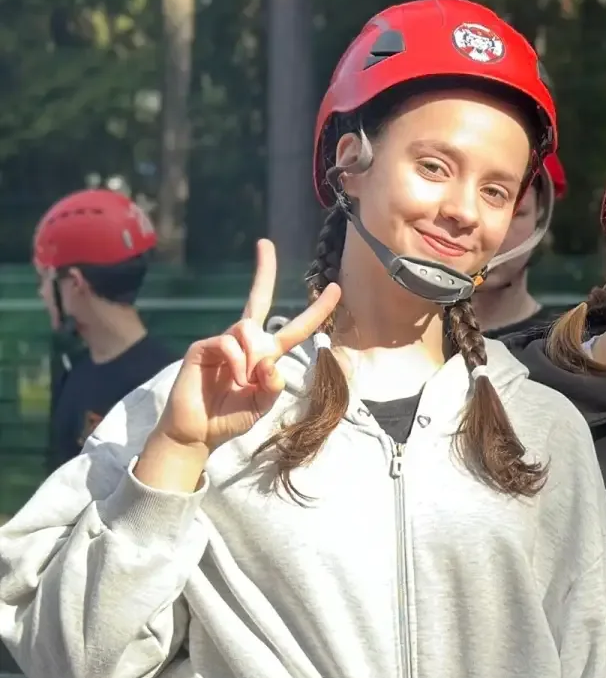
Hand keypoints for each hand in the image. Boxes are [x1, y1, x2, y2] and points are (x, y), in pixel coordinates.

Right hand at [149, 240, 340, 457]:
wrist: (198, 433)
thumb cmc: (230, 418)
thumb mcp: (263, 404)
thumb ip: (273, 385)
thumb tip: (270, 362)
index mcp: (265, 355)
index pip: (294, 328)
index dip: (315, 311)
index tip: (335, 289)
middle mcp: (245, 343)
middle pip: (258, 301)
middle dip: (264, 272)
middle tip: (265, 244)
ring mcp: (222, 343)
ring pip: (247, 329)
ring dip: (253, 358)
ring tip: (243, 382)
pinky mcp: (202, 348)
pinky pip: (228, 343)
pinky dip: (237, 363)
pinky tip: (232, 380)